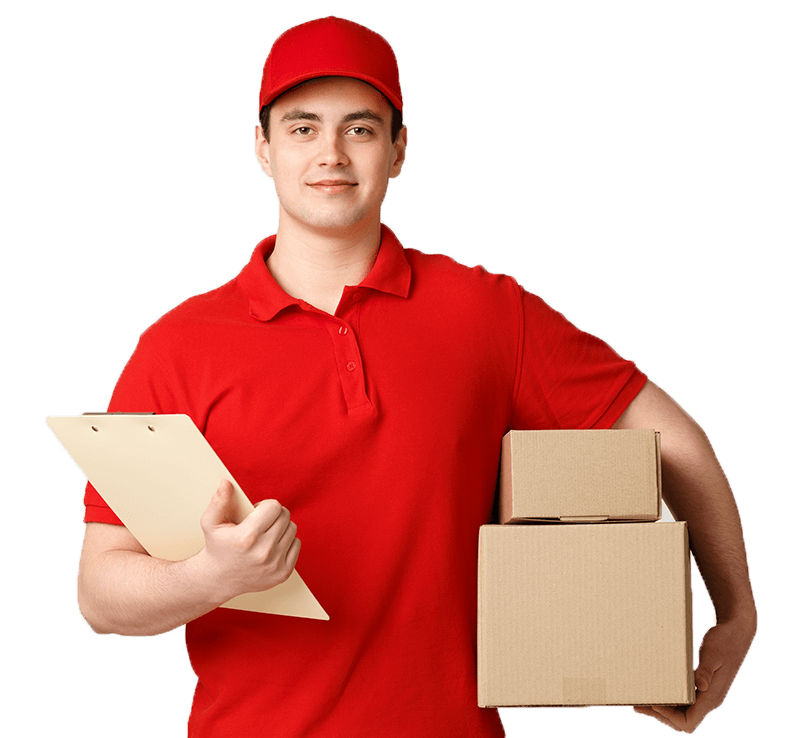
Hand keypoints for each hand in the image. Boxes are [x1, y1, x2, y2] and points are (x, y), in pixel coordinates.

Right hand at [197, 479, 300, 601]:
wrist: (218, 580)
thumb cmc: (216, 547)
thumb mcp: (210, 523)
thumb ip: (219, 501)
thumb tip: (226, 483)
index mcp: (246, 537)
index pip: (274, 506)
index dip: (265, 505)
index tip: (257, 511)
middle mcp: (263, 552)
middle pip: (285, 516)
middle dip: (274, 514)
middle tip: (261, 522)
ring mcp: (275, 564)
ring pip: (292, 529)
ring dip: (281, 527)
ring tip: (266, 533)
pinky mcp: (283, 573)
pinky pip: (297, 544)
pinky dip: (287, 542)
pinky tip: (272, 545)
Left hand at [632, 614, 756, 732]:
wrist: (737, 634)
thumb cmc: (724, 641)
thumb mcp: (712, 654)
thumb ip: (705, 671)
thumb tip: (700, 686)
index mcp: (712, 697)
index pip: (689, 722)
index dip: (670, 717)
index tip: (654, 703)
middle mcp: (710, 700)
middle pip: (684, 721)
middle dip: (661, 716)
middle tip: (638, 706)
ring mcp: (708, 695)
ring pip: (685, 713)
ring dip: (664, 711)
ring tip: (643, 703)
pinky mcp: (705, 688)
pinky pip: (687, 702)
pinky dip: (672, 702)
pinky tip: (660, 692)